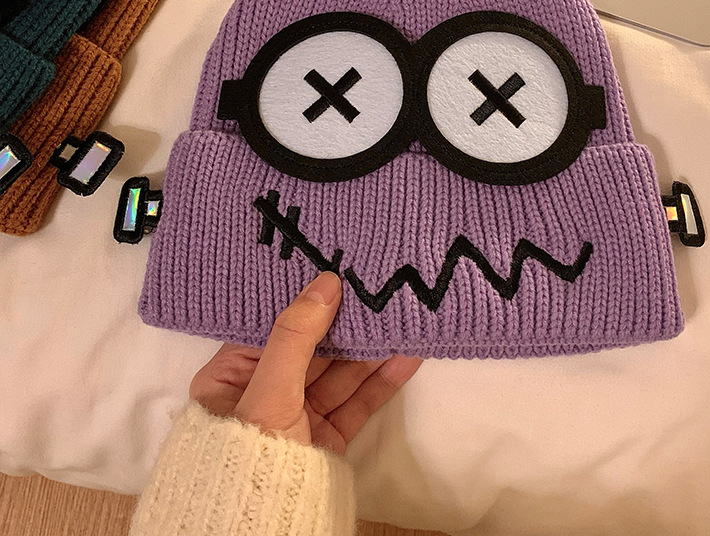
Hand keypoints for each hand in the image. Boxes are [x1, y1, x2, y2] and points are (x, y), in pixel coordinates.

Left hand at [189, 271, 422, 453]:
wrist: (264, 530)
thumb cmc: (250, 454)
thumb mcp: (268, 391)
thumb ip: (296, 336)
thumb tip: (325, 282)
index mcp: (231, 376)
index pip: (274, 328)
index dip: (307, 302)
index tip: (339, 273)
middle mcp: (264, 392)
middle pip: (312, 348)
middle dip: (347, 324)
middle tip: (379, 292)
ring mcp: (298, 417)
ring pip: (339, 374)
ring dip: (370, 349)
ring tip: (401, 318)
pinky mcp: (326, 438)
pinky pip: (356, 402)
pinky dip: (381, 381)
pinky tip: (405, 356)